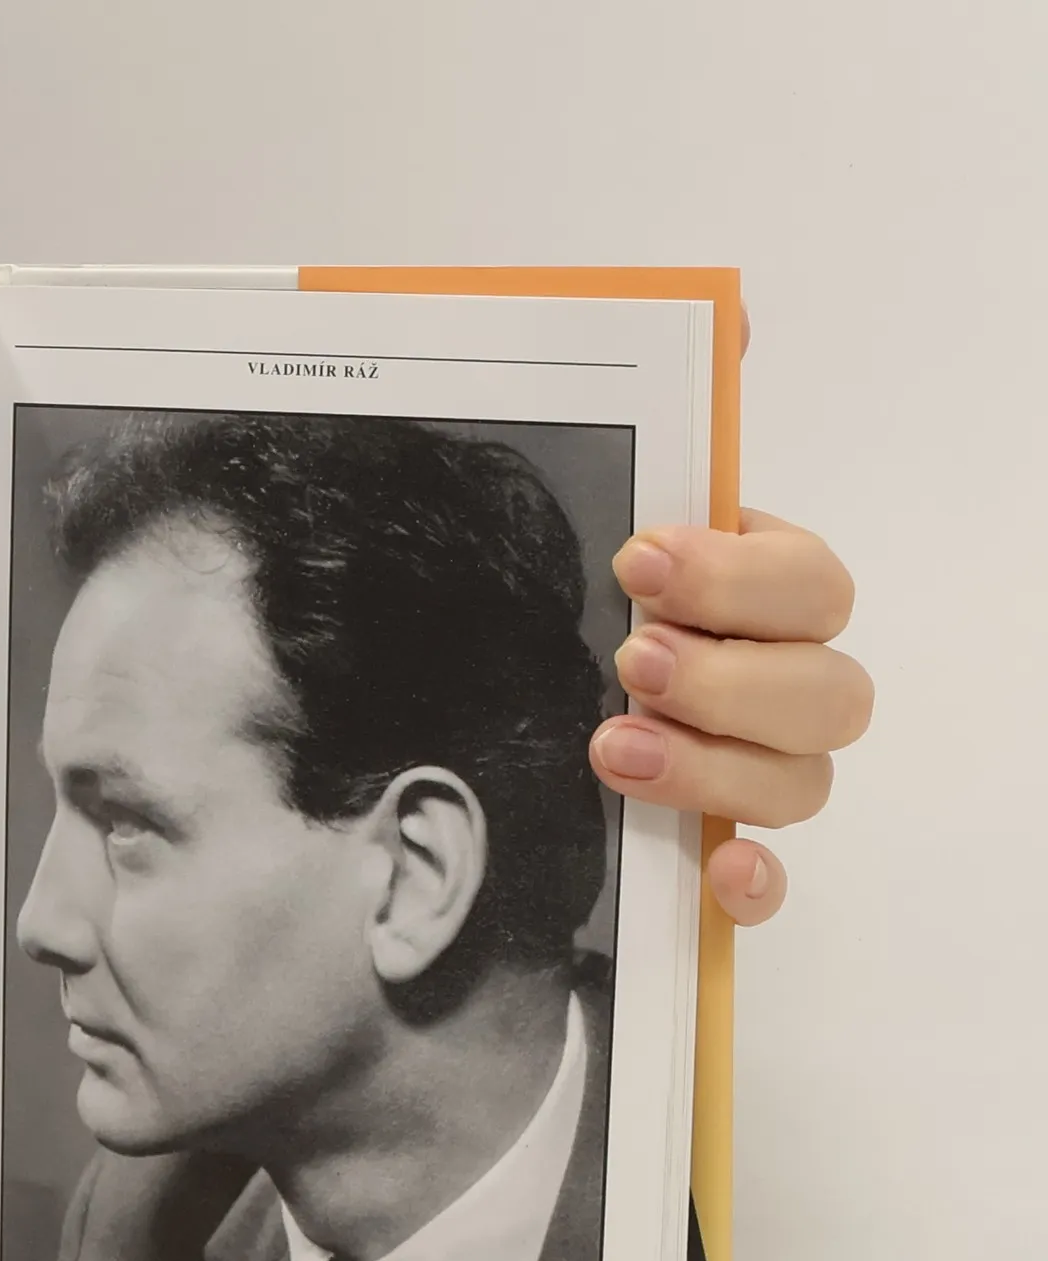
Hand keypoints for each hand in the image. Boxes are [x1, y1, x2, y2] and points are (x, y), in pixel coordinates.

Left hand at [590, 310, 871, 925]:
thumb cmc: (577, 590)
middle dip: (732, 675)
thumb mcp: (600, 499)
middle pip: (827, 691)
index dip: (740, 575)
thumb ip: (670, 419)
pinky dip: (752, 883)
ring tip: (614, 747)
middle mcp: (783, 682)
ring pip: (804, 781)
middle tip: (632, 658)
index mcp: (763, 593)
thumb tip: (730, 314)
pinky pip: (769, 879)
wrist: (497, 678)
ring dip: (719, 767)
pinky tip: (714, 877)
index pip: (812, 584)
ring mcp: (761, 770)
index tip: (638, 561)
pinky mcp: (719, 848)